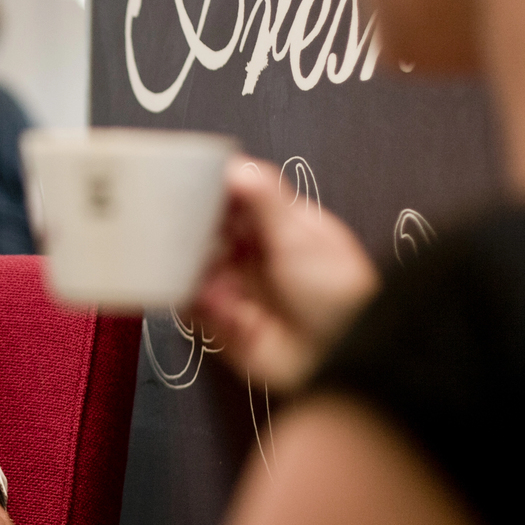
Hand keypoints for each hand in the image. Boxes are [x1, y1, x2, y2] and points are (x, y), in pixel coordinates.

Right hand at [191, 156, 379, 387]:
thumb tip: (234, 165)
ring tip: (212, 278)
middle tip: (185, 231)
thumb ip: (264, 200)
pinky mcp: (219, 321)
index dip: (211, 190)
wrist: (338, 359)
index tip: (189, 183)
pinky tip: (220, 306)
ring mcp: (234, 286)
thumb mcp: (301, 238)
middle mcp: (251, 253)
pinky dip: (194, 301)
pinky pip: (189, 304)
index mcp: (277, 225)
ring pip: (192, 266)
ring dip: (194, 269)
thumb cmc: (337, 296)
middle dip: (192, 230)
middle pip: (205, 229)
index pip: (234, 195)